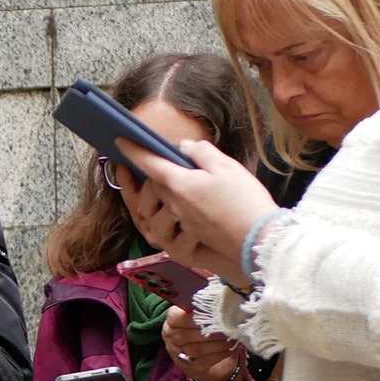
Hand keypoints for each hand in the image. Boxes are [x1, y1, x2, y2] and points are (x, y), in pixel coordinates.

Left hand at [115, 139, 275, 280]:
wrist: (259, 240)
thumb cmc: (245, 201)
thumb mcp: (227, 167)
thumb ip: (202, 152)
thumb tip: (183, 147)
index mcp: (179, 184)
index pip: (149, 163)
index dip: (134, 150)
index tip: (120, 140)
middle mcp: (173, 206)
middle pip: (150, 186)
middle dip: (144, 174)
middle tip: (143, 164)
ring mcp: (178, 224)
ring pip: (152, 207)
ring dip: (148, 195)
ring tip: (150, 185)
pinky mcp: (185, 240)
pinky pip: (162, 226)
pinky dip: (158, 214)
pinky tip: (168, 208)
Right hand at [161, 305, 243, 380]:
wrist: (210, 363)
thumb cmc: (206, 334)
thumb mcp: (203, 320)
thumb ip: (206, 310)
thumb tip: (221, 300)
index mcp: (171, 323)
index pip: (175, 318)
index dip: (192, 316)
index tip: (211, 313)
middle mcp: (171, 339)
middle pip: (185, 335)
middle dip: (209, 331)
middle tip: (227, 327)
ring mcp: (178, 355)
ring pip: (196, 349)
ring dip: (216, 343)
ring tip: (231, 338)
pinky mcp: (190, 369)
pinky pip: (204, 361)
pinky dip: (219, 354)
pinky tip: (229, 348)